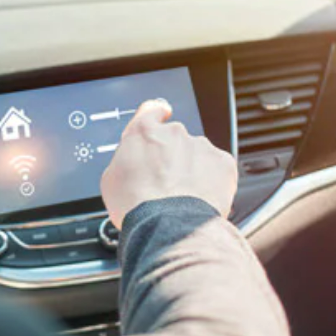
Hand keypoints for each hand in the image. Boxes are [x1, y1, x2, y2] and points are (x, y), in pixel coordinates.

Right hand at [100, 99, 237, 228]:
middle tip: (165, 184)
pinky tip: (200, 201)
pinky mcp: (223, 164)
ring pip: (199, 156)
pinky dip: (213, 183)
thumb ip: (126, 161)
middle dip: (173, 158)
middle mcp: (174, 133)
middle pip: (176, 140)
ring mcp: (201, 146)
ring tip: (183, 199)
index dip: (156, 114)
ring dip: (193, 172)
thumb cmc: (137, 205)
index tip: (161, 116)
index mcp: (144, 132)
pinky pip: (219, 170)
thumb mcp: (111, 179)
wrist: (168, 225)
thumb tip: (131, 167)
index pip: (151, 110)